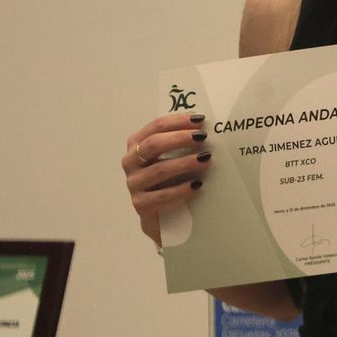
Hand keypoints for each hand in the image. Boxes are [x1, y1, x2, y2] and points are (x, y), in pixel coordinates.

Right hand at [122, 113, 212, 246]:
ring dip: (184, 163)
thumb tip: (204, 125)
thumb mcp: (172, 157)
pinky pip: (162, 196)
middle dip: (180, 138)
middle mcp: (131, 162)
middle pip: (154, 144)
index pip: (156, 127)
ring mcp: (134, 184)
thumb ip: (181, 142)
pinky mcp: (140, 204)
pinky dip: (181, 189)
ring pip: (159, 169)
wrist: (161, 216)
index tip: (199, 120)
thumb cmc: (170, 179)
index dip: (177, 121)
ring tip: (205, 159)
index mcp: (137, 144)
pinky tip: (197, 185)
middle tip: (202, 137)